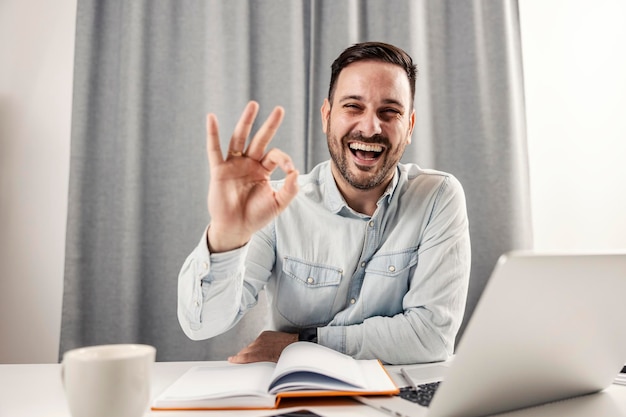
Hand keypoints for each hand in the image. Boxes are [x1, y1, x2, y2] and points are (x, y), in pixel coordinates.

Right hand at [205, 101, 298, 251]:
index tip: (289, 169)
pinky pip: (214, 149)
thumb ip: (290, 189)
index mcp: (263, 169)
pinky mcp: (219, 170)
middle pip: (260, 139)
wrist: (236, 228)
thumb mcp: (278, 204)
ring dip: (246, 121)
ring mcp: (233, 165)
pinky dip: (212, 134)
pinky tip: (211, 118)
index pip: (275, 155)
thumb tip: (295, 171)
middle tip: (280, 109)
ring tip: (254, 105)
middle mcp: (248, 163)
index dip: (284, 159)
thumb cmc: (257, 216)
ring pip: (239, 138)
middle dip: (270, 125)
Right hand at [228, 330, 297, 362]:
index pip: (246, 356)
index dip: (237, 359)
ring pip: (251, 345)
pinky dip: (256, 344)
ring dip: (249, 350)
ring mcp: (262, 338)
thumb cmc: (286, 356)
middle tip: (237, 359)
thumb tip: (256, 369)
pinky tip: (258, 348)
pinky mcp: (265, 333)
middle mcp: (260, 344)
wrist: (295, 343)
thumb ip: (262, 365)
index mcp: (262, 353)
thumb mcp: (273, 365)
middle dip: (242, 355)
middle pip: (246, 350)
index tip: (231, 359)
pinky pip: (257, 340)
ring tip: (249, 355)